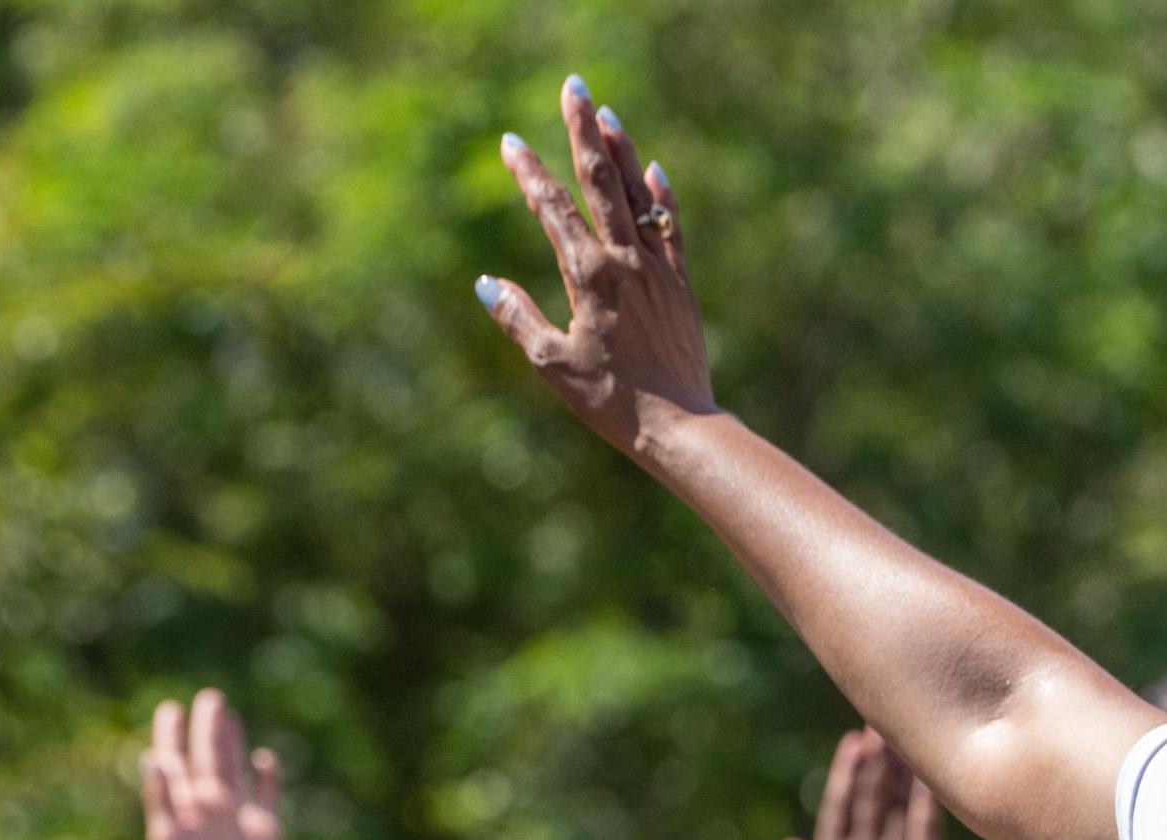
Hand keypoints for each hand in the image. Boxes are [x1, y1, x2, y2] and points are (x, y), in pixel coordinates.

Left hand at [143, 689, 282, 839]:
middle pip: (206, 757)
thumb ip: (162, 796)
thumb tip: (151, 758)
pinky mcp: (264, 829)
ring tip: (229, 715)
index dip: (172, 735)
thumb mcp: (170, 835)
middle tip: (208, 698)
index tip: (170, 709)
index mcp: (183, 805)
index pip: (175, 761)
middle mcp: (209, 805)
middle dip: (206, 728)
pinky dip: (267, 776)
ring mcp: (237, 815)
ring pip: (234, 768)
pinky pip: (265, 794)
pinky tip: (264, 757)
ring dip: (232, 742)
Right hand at [477, 79, 715, 456]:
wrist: (679, 425)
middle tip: (573, 87)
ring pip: (638, 196)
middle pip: (601, 182)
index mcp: (590, 277)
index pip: (554, 210)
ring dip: (621, 152)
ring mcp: (658, 270)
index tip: (511, 142)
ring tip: (607, 114)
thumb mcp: (553, 365)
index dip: (530, 173)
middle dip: (583, 131)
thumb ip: (518, 319)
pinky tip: (652, 170)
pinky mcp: (681, 285)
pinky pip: (671, 228)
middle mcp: (626, 262)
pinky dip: (660, 196)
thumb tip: (485, 284)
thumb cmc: (611, 402)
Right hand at [781, 729, 947, 839]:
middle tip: (881, 724)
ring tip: (903, 738)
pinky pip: (925, 828)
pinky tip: (931, 775)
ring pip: (895, 805)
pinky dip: (926, 800)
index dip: (846, 773)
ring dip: (898, 771)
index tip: (853, 743)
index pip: (838, 807)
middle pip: (869, 797)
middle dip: (875, 759)